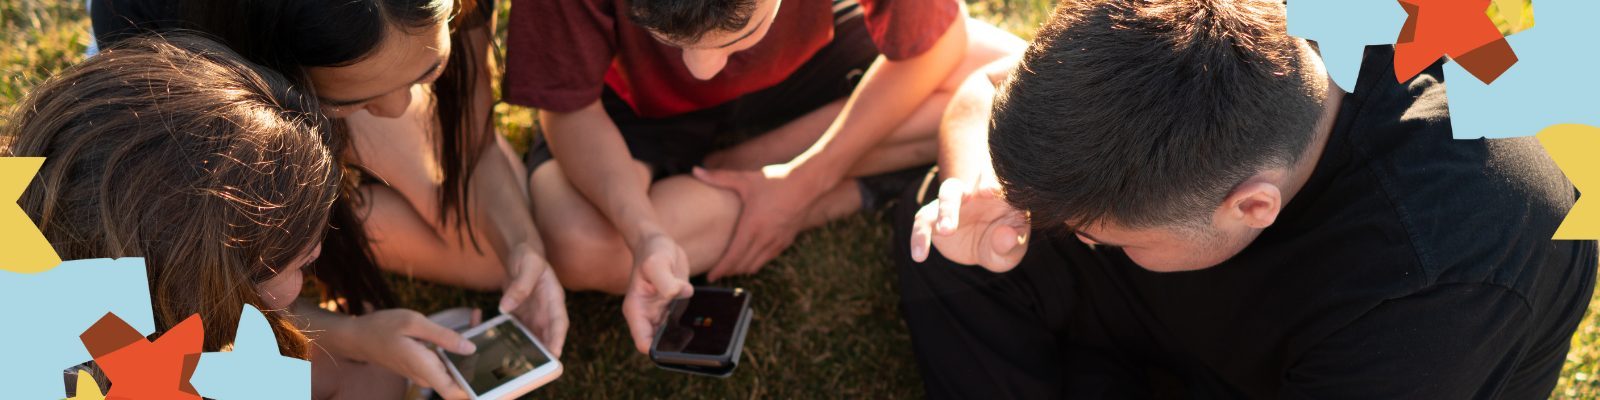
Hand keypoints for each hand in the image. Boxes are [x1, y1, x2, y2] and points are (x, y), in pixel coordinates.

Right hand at [345, 309, 475, 399]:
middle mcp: (426, 376)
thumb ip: (443, 336)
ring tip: (478, 321)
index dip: (475, 390)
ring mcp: (424, 374)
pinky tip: (467, 325)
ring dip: (468, 350)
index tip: (492, 377)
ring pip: (454, 369)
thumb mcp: (414, 322)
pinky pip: (445, 362)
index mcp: (425, 367)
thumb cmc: (382, 327)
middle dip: (477, 358)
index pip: (456, 393)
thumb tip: (470, 348)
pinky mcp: (423, 368)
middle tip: (486, 329)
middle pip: (460, 378)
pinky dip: (456, 347)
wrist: (358, 337)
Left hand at [499, 243, 568, 356]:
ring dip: (529, 349)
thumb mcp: (527, 265)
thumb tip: (505, 307)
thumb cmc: (528, 256)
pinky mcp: (522, 316)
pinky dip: (513, 341)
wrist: (520, 254)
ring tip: (519, 364)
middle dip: (544, 350)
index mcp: (554, 298)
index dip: (558, 338)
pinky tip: (504, 350)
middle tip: (537, 367)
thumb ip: (519, 285)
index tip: (556, 352)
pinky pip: (519, 331)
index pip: (560, 321)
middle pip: (548, 334)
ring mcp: (535, 314)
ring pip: (534, 336)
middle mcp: (547, 310)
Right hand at [622, 233, 694, 353]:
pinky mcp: (673, 309)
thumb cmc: (653, 252)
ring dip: (685, 336)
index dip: (658, 350)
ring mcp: (660, 314)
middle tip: (693, 337)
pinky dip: (691, 324)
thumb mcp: (657, 262)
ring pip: (672, 337)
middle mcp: (647, 316)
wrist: (660, 245)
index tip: (676, 343)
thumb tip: (681, 293)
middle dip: (675, 346)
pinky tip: (704, 318)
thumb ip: (666, 280)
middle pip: (659, 344)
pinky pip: (682, 324)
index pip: (643, 343)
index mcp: (636, 310)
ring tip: (700, 326)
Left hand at [692, 164, 819, 279]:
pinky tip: (749, 259)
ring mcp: (776, 242)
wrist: (807, 184)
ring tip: (730, 268)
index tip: (710, 277)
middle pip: (742, 266)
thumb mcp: (745, 179)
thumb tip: (695, 170)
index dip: (720, 270)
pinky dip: (755, 263)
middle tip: (716, 273)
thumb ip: (719, 177)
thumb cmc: (775, 180)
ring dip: (741, 269)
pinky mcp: (785, 242)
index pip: (733, 257)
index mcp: (752, 226)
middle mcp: (764, 239)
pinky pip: (767, 259)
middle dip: (728, 271)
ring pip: (755, 266)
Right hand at [909, 175, 1030, 271]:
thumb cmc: (1006, 241)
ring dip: (941, 214)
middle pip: (955, 189)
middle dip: (953, 202)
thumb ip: (1012, 240)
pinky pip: (922, 223)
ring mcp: (951, 204)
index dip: (989, 182)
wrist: (989, 248)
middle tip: (953, 223)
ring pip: (939, 201)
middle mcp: (970, 193)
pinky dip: (918, 238)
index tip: (990, 191)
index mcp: (995, 193)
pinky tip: (919, 256)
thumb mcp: (1014, 246)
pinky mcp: (934, 218)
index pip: (990, 180)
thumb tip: (1007, 236)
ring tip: (945, 233)